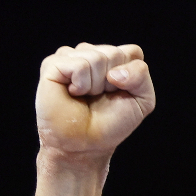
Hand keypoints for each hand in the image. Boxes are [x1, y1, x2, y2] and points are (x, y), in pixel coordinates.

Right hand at [35, 43, 155, 156]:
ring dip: (96, 85)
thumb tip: (114, 72)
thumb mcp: (142, 100)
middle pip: (115, 53)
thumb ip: (141, 75)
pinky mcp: (53, 64)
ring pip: (97, 57)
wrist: (86, 144)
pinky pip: (79, 64)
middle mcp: (90, 53)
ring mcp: (70, 57)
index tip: (119, 94)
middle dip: (113, 82)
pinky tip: (73, 93)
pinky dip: (81, 84)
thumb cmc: (111, 123)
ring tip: (85, 96)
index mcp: (112, 58)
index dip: (131, 77)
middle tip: (99, 97)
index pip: (132, 52)